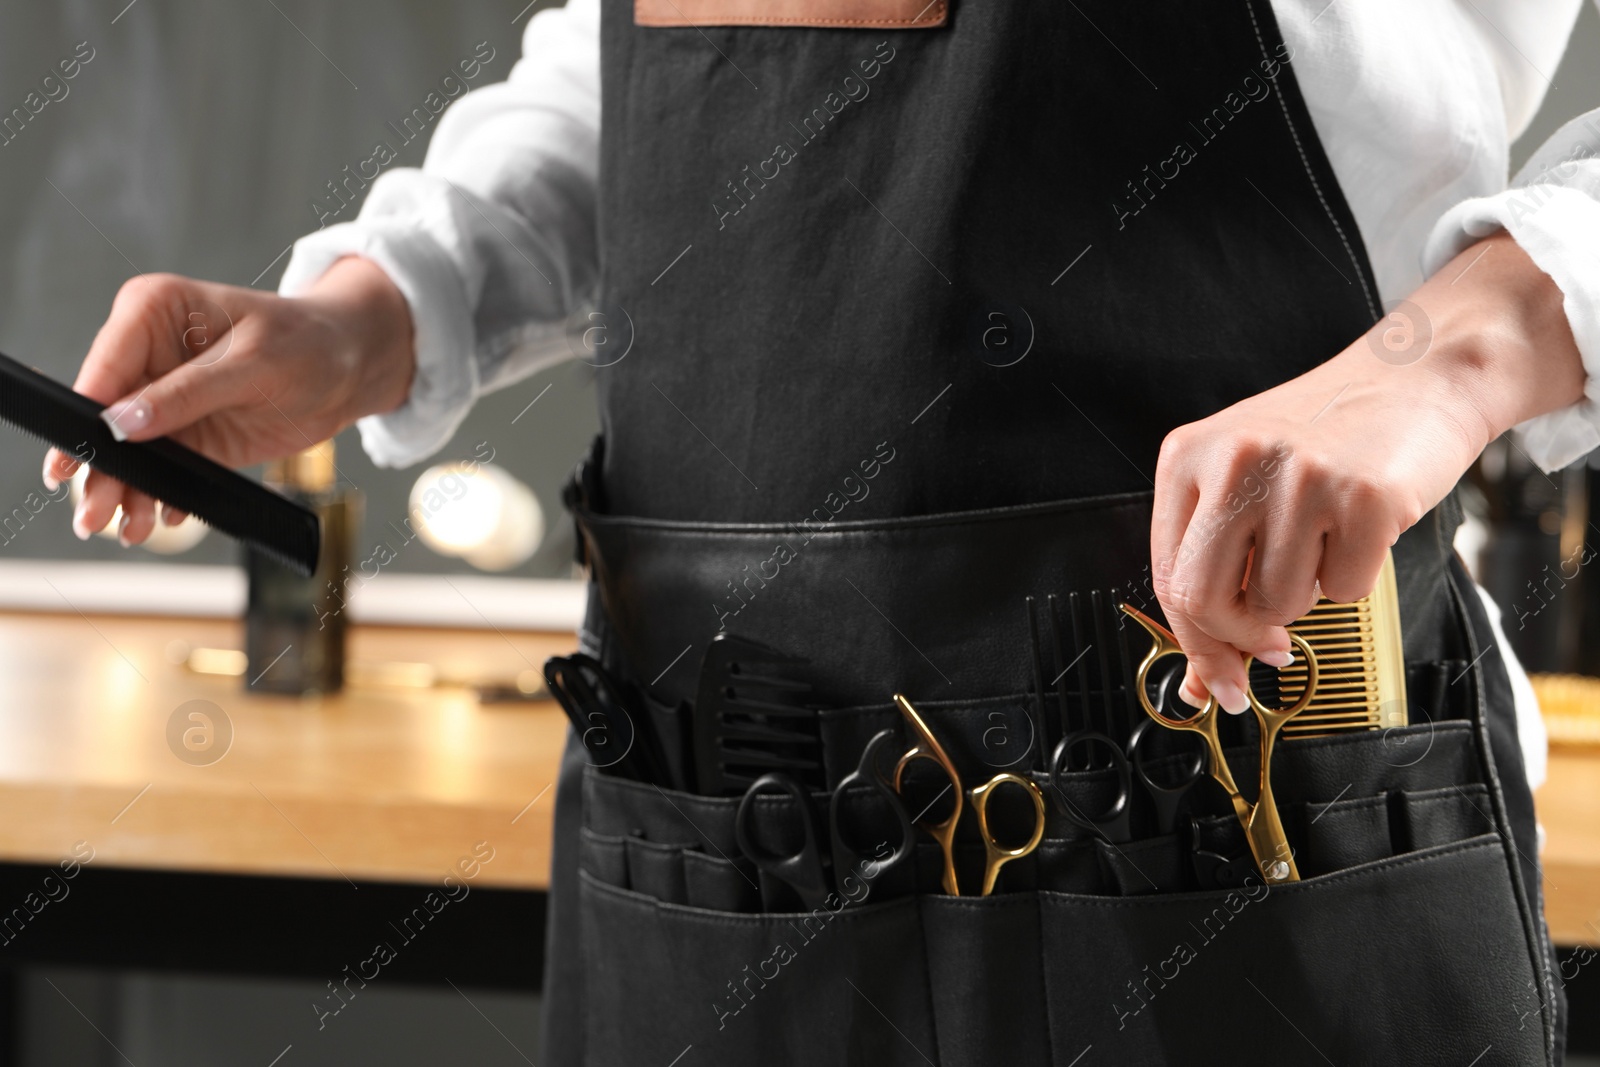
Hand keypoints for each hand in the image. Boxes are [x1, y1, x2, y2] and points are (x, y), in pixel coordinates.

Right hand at [43, 256, 413, 544]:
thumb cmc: (308, 343)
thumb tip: (123, 421)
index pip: (105, 365)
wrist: (349, 368)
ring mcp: (163, 398)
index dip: (85, 413)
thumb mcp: (255, 363)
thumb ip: (189, 392)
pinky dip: (161, 496)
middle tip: (94, 513)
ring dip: (127, 491)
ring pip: (128, 451)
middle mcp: (146, 354)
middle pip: (105, 416)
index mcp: (152, 310)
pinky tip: (164, 516)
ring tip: (130, 529)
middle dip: (101, 466)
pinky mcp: (186, 433)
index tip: (74, 457)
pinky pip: (162, 470)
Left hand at [1151, 232, 1585, 711]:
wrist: (1419, 375)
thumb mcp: (1248, 481)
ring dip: (1307, 597)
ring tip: (1324, 540)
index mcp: (1187, 457)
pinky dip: (1357, 577)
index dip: (1193, 640)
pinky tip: (1361, 527)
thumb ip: (1216, 565)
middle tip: (1271, 645)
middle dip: (1238, 639)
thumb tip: (1204, 676)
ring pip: (1278, 605)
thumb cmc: (1331, 435)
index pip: (1166, 577)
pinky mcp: (1363, 498)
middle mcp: (1234, 461)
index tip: (1215, 676)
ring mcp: (1299, 479)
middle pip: (1202, 601)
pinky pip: (1344, 590)